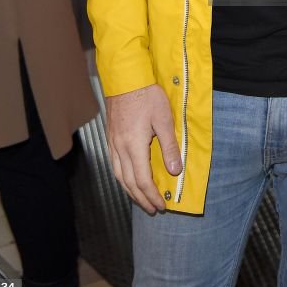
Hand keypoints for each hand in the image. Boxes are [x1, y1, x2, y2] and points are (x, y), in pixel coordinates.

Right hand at [105, 84, 181, 213]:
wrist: (126, 77)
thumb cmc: (147, 95)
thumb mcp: (164, 119)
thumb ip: (169, 146)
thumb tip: (175, 170)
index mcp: (134, 146)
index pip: (142, 180)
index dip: (152, 195)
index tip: (161, 205)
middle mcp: (120, 148)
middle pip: (128, 182)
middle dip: (141, 198)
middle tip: (152, 209)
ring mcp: (113, 142)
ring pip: (118, 175)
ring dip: (130, 191)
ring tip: (141, 199)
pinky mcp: (111, 136)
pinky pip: (114, 164)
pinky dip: (122, 178)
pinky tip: (128, 178)